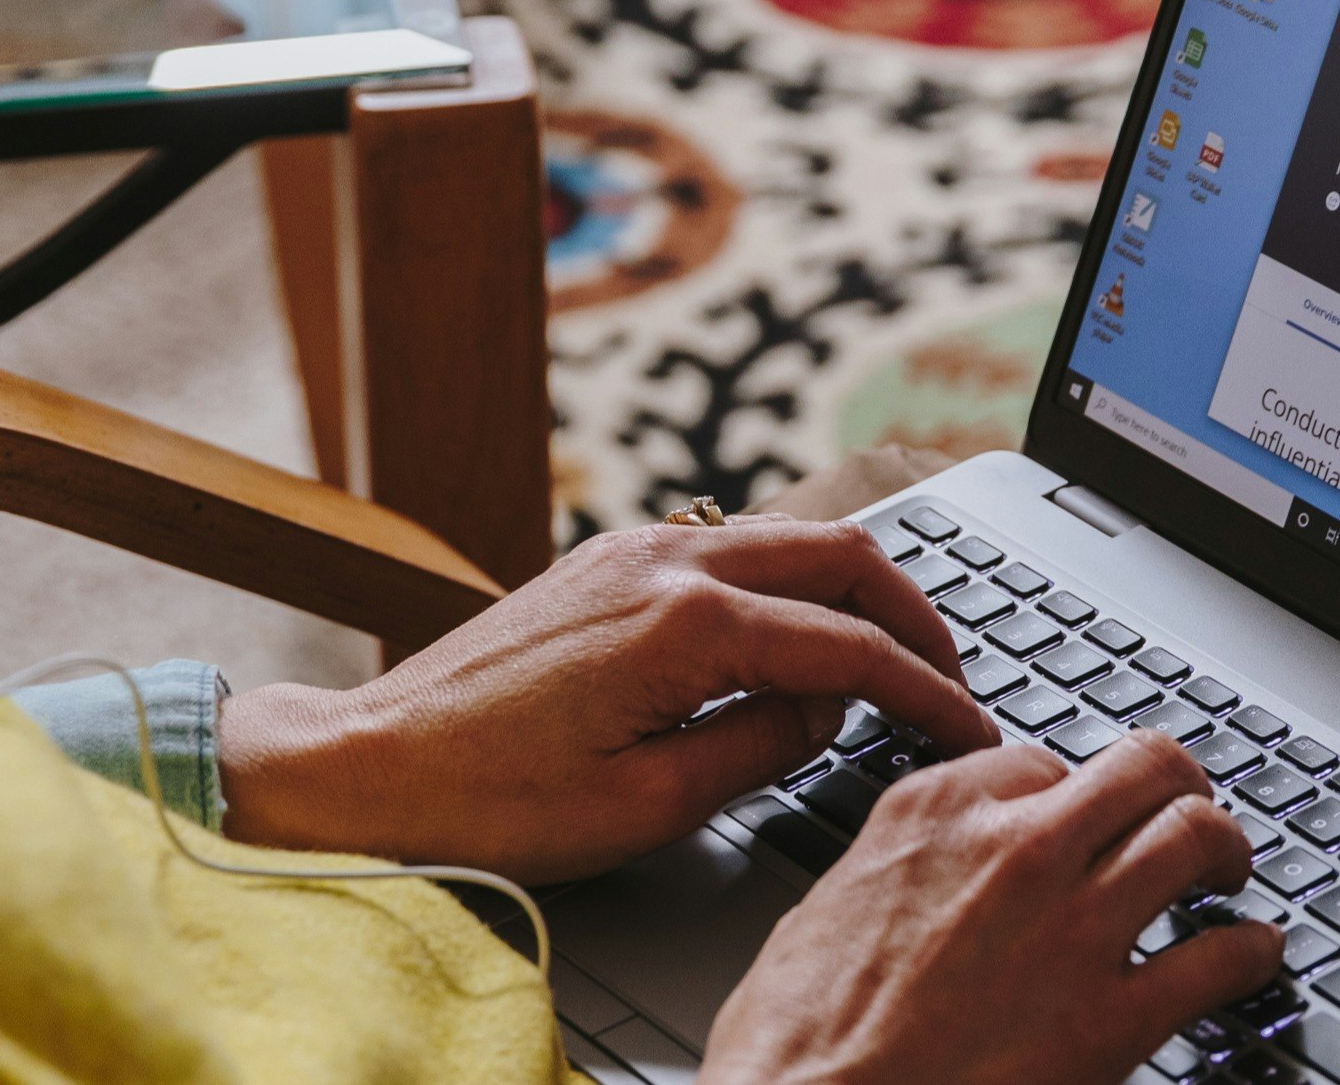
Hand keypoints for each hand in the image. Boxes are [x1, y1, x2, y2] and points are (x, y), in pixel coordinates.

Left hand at [215, 517, 998, 881]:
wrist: (369, 765)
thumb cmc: (492, 801)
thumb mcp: (649, 805)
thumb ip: (759, 746)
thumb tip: (826, 708)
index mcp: (688, 624)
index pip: (851, 647)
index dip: (927, 691)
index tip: (969, 727)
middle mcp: (666, 561)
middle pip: (839, 554)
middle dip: (913, 610)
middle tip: (952, 673)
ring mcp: (631, 549)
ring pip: (786, 535)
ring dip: (853, 585)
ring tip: (891, 651)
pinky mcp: (603, 560)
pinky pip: (730, 544)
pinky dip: (789, 579)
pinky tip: (797, 630)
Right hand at [705, 733, 1281, 1084]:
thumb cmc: (795, 1043)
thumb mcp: (826, 909)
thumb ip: (898, 869)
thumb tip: (924, 879)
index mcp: (933, 813)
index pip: (1042, 761)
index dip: (1073, 794)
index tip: (1084, 818)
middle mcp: (1013, 847)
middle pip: (1143, 769)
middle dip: (1176, 789)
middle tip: (1187, 815)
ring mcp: (1071, 926)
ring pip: (1194, 838)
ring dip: (1225, 851)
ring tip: (1229, 873)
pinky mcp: (1111, 1017)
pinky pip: (1219, 959)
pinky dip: (1250, 953)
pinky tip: (1252, 957)